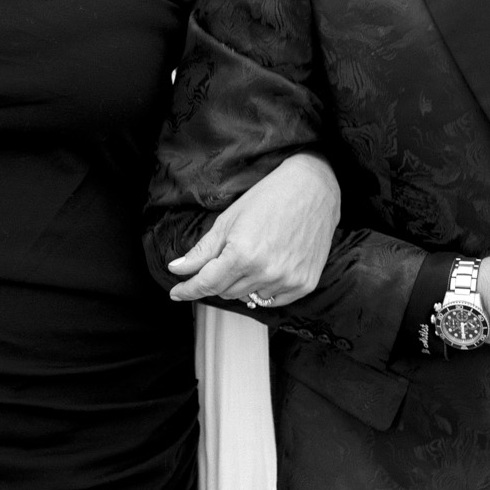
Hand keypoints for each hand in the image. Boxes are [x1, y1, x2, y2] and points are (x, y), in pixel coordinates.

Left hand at [166, 152, 339, 306]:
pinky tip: (267, 267)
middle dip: (217, 279)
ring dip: (241, 283)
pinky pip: (272, 300)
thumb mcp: (228, 220)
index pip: (207, 284)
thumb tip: (177, 269)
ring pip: (247, 296)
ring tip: (252, 255)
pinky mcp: (304, 284)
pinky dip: (264, 288)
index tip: (177, 293)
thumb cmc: (269, 198)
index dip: (188, 289)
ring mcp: (287, 280)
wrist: (313, 189)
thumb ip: (202, 251)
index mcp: (242, 254)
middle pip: (225, 292)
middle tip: (224, 257)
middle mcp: (265, 272)